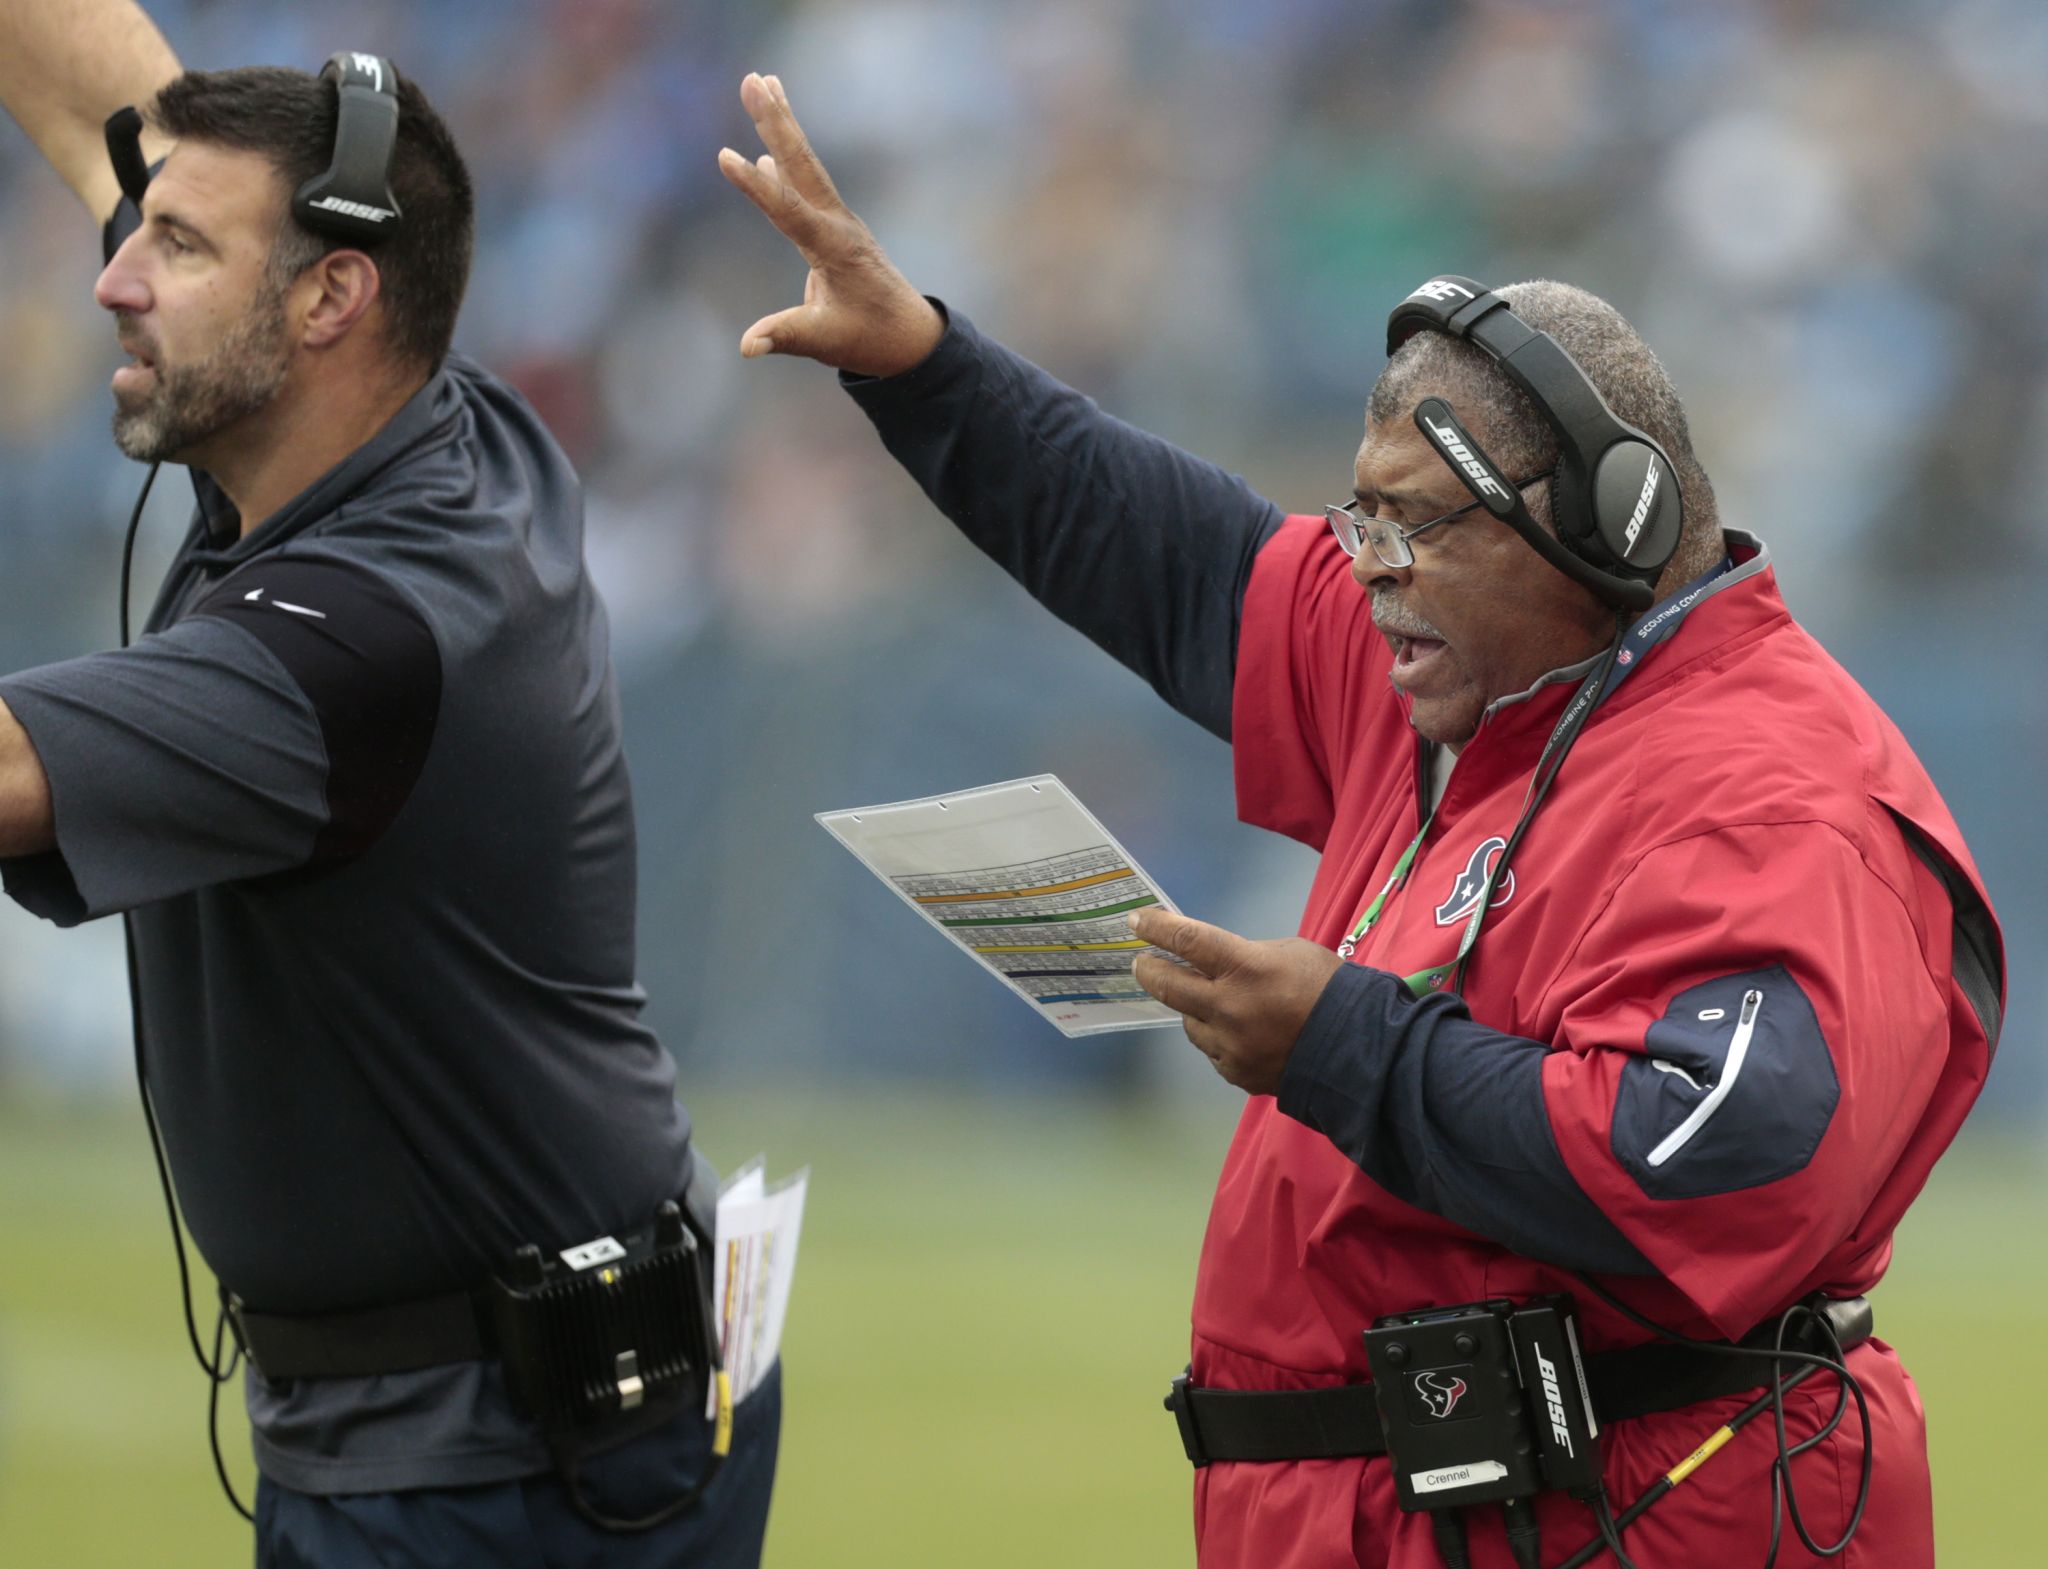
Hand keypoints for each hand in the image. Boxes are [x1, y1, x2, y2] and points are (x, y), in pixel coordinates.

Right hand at [717, 73, 945, 377]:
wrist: (909, 336)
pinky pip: (806, 184)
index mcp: (833, 249)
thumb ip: (785, 337)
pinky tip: (767, 151)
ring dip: (782, 125)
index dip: (757, 186)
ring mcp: (837, 222)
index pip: (788, 211)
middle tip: (753, 79)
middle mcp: (837, 225)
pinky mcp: (834, 227)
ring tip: (762, 82)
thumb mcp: (827, 342)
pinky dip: (786, 161)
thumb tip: (747, 347)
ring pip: (804, 165)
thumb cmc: (870, 339)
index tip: (725, 155)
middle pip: (801, 165)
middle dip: (776, 121)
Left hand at [1129, 907, 1343, 1095]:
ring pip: (1189, 1023)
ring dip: (1194, 1010)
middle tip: (1142, 963)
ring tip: (1215, 1005)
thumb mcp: (1290, 953)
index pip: (1187, 941)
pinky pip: (1213, 1050)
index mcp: (1245, 968)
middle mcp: (1228, 1008)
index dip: (1157, 928)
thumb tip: (1217, 966)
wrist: (1358, 1051)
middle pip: (1167, 987)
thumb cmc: (1329, 989)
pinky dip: (1219, 1039)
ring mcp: (1229, 1045)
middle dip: (1148, 971)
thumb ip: (1247, 957)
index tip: (1138, 921)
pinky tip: (1240, 1035)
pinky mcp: (1235, 1073)